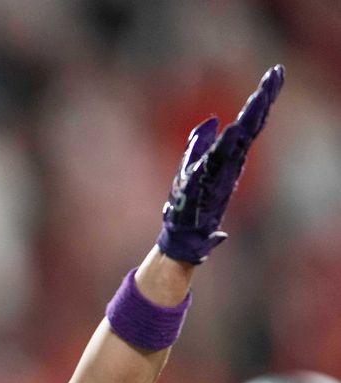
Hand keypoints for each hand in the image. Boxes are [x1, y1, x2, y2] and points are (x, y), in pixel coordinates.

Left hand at [157, 64, 283, 263]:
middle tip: (277, 74)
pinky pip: (217, 161)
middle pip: (251, 124)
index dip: (262, 98)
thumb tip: (212, 120)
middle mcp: (230, 159)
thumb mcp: (192, 163)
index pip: (250, 120)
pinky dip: (225, 145)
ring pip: (239, 139)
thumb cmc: (189, 199)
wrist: (183, 232)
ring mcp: (220, 171)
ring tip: (260, 94)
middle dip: (263, 99)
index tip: (276, 73)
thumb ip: (201, 141)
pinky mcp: (206, 184)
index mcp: (229, 153)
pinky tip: (233, 130)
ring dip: (249, 117)